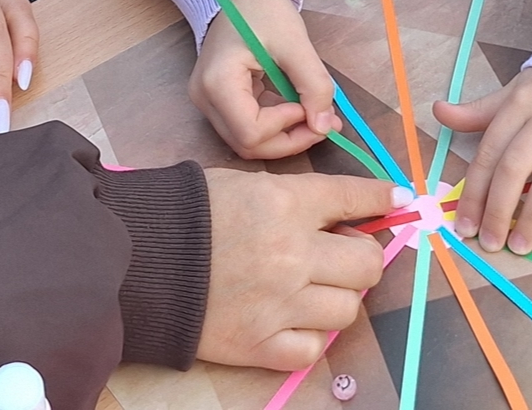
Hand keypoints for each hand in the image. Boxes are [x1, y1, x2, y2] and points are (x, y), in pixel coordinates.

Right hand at [190, 0, 341, 159]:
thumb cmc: (263, 9)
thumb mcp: (295, 43)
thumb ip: (313, 85)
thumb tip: (325, 127)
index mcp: (218, 83)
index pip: (251, 133)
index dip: (287, 129)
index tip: (311, 107)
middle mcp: (205, 98)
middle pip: (247, 144)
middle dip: (289, 140)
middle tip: (323, 123)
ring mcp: (207, 100)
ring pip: (247, 141)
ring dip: (284, 136)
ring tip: (315, 115)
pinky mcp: (217, 99)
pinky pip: (246, 125)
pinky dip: (275, 124)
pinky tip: (296, 107)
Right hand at [197, 169, 407, 369]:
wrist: (135, 260)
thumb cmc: (185, 213)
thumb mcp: (241, 183)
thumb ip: (292, 197)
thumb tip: (338, 212)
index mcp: (285, 204)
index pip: (354, 198)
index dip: (381, 198)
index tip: (396, 200)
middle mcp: (292, 254)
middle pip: (368, 264)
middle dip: (362, 256)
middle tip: (341, 252)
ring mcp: (280, 304)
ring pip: (347, 310)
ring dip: (336, 297)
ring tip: (311, 288)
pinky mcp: (261, 344)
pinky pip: (314, 349)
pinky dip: (310, 336)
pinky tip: (292, 319)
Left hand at [437, 68, 531, 252]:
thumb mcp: (516, 91)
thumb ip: (480, 111)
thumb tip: (438, 112)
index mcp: (518, 103)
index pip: (489, 152)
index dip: (474, 192)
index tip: (464, 225)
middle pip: (515, 167)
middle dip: (497, 210)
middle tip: (490, 243)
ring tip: (521, 246)